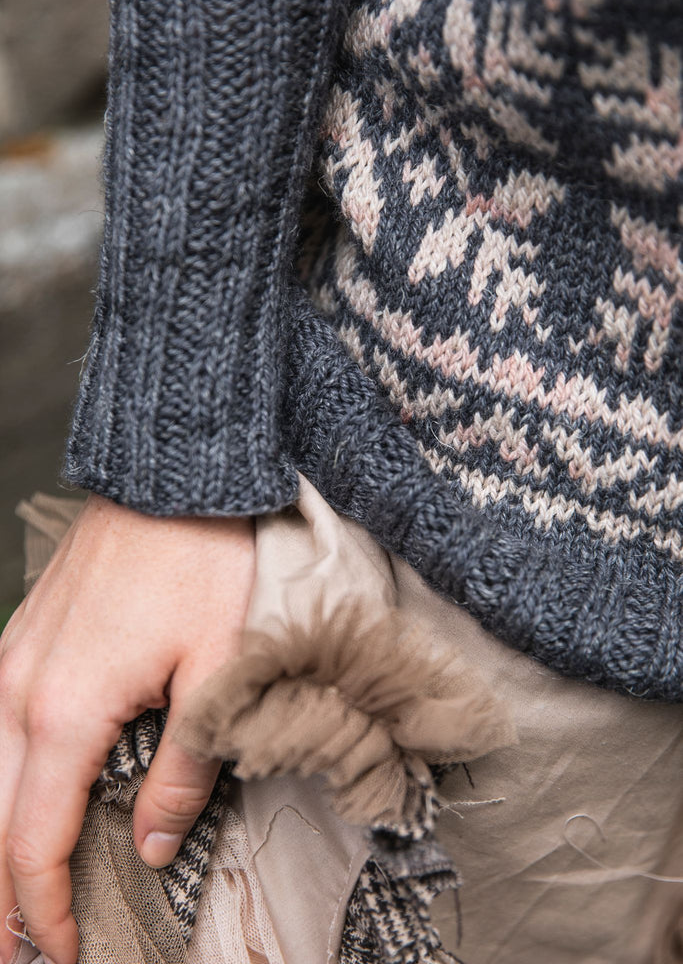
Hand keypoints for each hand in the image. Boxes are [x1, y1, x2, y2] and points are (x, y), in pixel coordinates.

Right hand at [0, 493, 253, 963]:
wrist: (171, 477)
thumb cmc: (200, 564)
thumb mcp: (217, 672)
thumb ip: (187, 770)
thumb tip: (153, 846)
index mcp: (65, 712)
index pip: (34, 842)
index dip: (44, 911)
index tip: (65, 951)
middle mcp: (18, 690)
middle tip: (13, 952)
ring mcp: (10, 658)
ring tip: (1, 894)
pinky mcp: (21, 635)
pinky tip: (8, 794)